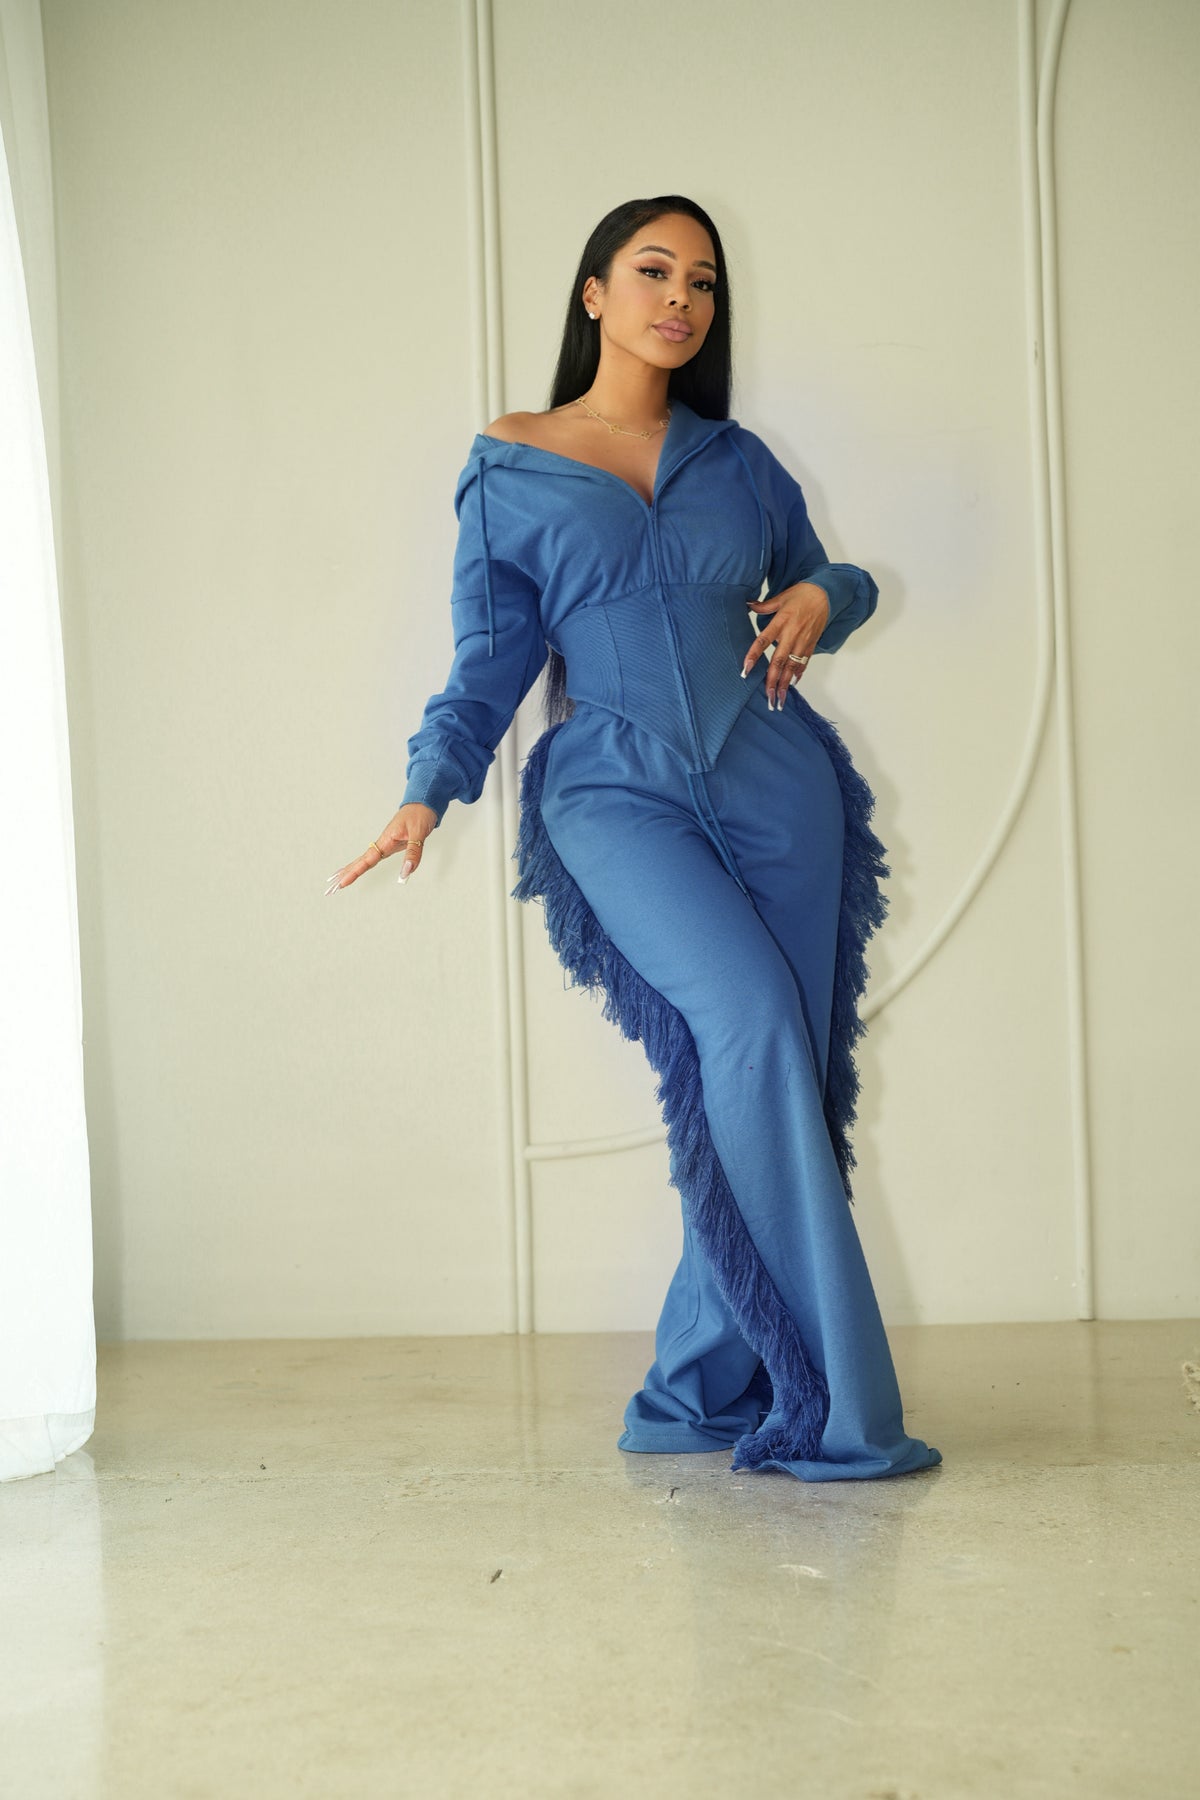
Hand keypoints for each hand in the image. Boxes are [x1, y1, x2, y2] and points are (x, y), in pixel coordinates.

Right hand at [324, 802, 438, 893]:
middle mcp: (382, 843)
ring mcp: (384, 845)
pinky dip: (362, 865)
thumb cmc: (419, 815)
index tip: (343, 882)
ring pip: (363, 861)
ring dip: (350, 871)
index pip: (367, 860)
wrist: (423, 803)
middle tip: (331, 888)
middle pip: (359, 862)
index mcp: (386, 840)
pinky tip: (356, 870)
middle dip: (345, 875)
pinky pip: (372, 858)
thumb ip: (413, 853)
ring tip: (336, 883)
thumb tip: (406, 872)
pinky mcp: (389, 846)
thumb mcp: (419, 834)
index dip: (355, 872)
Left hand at [742, 582, 829, 709]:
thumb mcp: (781, 597)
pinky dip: (798, 674)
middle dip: (772, 681)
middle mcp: (792, 634)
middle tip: (767, 698)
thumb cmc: (802, 594)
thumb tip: (748, 604)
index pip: (763, 641)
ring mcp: (803, 641)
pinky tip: (792, 684)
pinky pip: (804, 662)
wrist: (826, 593)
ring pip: (792, 667)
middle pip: (779, 661)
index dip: (753, 655)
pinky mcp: (811, 644)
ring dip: (785, 684)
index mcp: (781, 621)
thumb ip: (764, 606)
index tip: (746, 670)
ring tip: (780, 699)